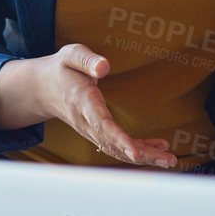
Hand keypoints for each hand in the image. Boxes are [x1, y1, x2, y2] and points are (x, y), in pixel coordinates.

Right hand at [0, 44, 176, 167]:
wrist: (45, 88)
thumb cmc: (63, 69)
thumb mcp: (71, 55)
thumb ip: (87, 60)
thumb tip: (104, 66)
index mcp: (82, 101)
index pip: (101, 123)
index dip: (119, 139)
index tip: (135, 152)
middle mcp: (87, 121)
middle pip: (114, 144)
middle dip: (141, 154)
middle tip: (168, 160)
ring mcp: (91, 131)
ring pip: (118, 150)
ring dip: (144, 157)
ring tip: (169, 159)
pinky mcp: (97, 133)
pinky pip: (117, 146)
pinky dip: (139, 150)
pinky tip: (158, 148)